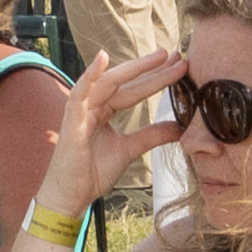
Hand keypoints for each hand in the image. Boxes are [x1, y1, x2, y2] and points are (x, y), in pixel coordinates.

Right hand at [56, 49, 190, 206]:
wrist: (71, 196)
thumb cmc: (92, 173)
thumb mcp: (129, 150)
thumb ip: (151, 135)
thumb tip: (180, 128)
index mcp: (105, 110)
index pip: (135, 90)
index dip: (157, 78)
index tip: (180, 67)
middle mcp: (93, 105)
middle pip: (126, 82)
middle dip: (152, 69)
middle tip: (177, 55)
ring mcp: (81, 110)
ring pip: (110, 83)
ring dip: (135, 68)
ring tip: (160, 57)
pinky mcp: (71, 120)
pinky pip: (80, 93)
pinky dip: (89, 75)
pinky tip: (102, 58)